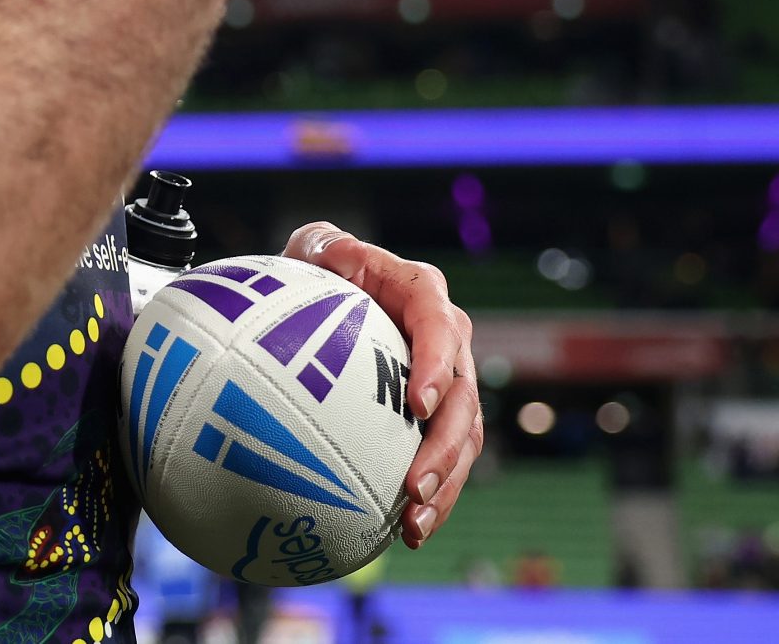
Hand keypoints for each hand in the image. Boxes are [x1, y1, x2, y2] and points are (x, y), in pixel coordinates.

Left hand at [283, 220, 483, 549]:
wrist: (333, 290)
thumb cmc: (321, 266)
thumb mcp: (316, 246)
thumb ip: (319, 247)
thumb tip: (315, 250)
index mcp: (422, 295)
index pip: (440, 326)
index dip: (436, 365)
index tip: (418, 406)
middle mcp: (448, 340)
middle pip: (461, 397)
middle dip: (445, 450)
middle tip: (414, 488)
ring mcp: (447, 382)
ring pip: (463, 439)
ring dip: (446, 487)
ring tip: (415, 526)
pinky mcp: (436, 418)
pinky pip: (444, 460)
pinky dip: (432, 498)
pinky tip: (405, 532)